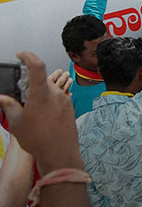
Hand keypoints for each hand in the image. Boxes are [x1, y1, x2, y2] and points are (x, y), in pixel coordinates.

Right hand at [0, 52, 83, 174]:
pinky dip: (48, 102)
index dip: (29, 56)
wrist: (60, 152)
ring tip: (32, 114)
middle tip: (22, 101)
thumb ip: (8, 105)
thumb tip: (1, 97)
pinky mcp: (69, 106)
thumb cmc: (39, 139)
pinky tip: (42, 117)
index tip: (21, 54)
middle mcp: (55, 93)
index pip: (37, 66)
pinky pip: (57, 98)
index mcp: (41, 94)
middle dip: (30, 86)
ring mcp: (64, 99)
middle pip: (41, 81)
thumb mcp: (17, 122)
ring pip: (49, 90)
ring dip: (39, 96)